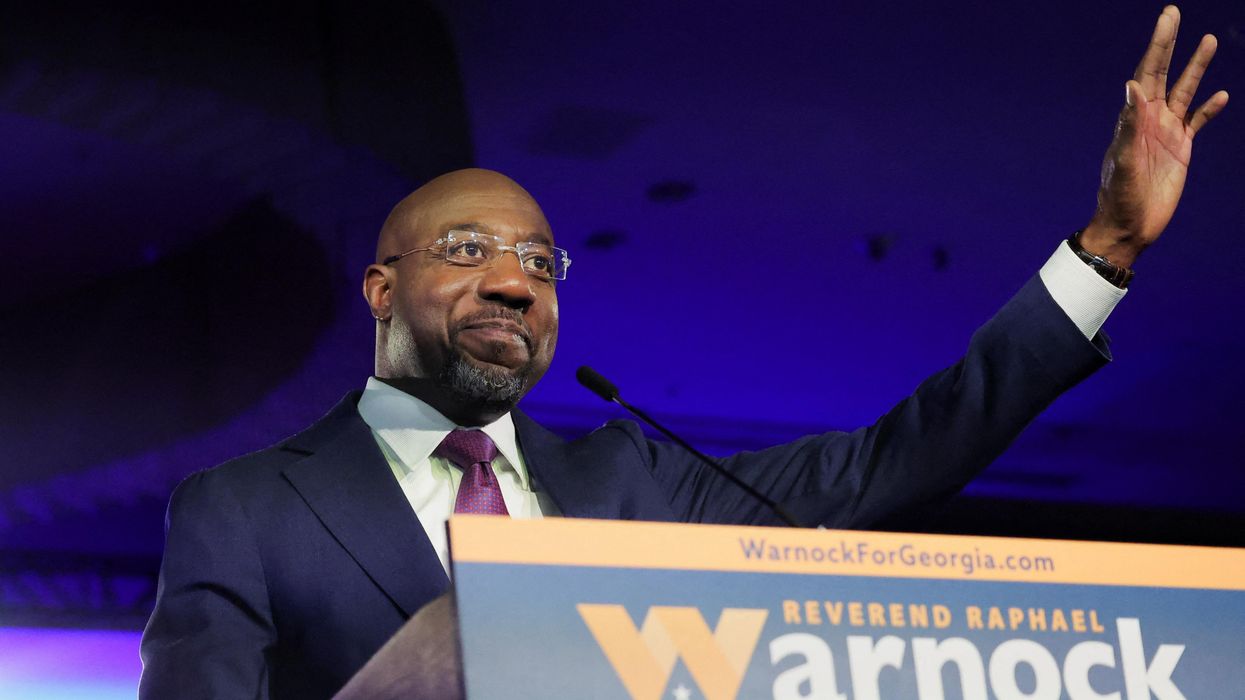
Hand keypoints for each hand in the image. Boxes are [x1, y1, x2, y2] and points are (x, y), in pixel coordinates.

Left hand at [1082, 5, 1228, 267]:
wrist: (1129, 227)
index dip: (1157, 45)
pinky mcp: (1181, 149)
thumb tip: (1131, 86)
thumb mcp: (1124, 161)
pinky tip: (1222, 94)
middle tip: (1174, 14)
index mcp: (1134, 119)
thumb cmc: (1120, 198)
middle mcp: (1150, 120)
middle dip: (1170, 44)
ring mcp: (1167, 132)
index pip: (1147, 73)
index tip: (1168, 18)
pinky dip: (1210, 107)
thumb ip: (1129, 126)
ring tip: (1209, 40)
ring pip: (1185, 91)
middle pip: (1163, 73)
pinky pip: (1198, 121)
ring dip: (1196, 67)